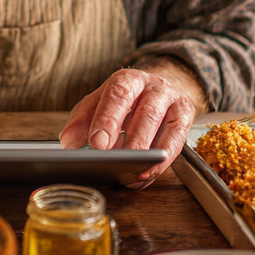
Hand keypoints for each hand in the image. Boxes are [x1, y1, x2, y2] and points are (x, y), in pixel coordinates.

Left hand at [59, 64, 202, 186]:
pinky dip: (162, 161)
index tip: (97, 143)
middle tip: (115, 160)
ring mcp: (173, 101)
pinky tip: (146, 174)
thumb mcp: (98, 103)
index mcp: (127, 80)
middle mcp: (153, 87)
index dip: (107, 120)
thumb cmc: (125, 100)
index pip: (118, 95)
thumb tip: (69, 143)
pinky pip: (177, 141)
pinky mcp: (186, 117)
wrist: (158, 88)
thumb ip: (82, 120)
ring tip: (131, 173)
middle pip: (145, 112)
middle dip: (130, 139)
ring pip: (164, 127)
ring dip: (148, 153)